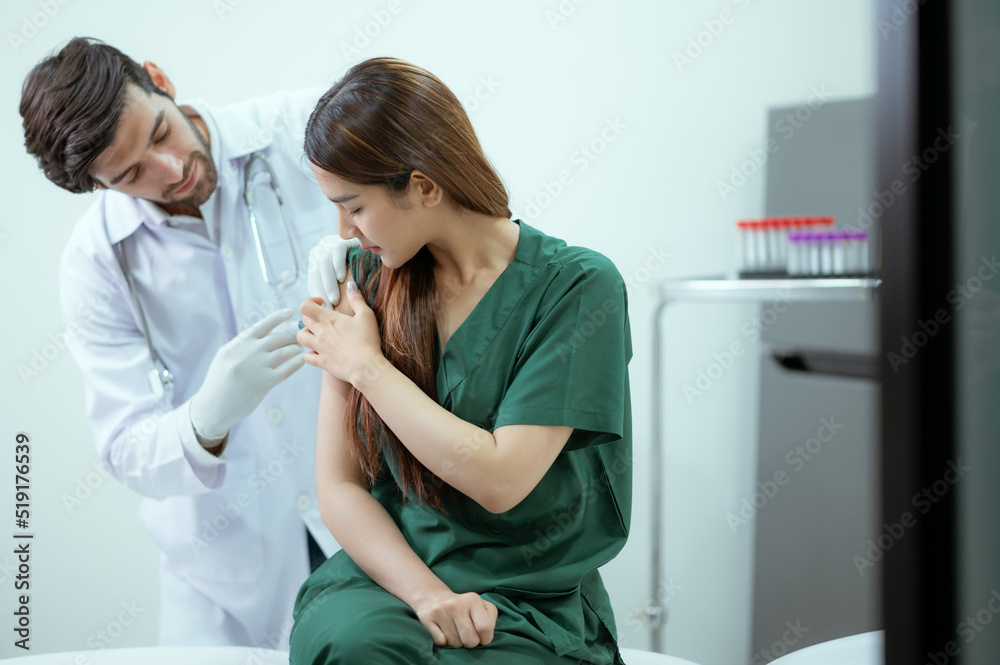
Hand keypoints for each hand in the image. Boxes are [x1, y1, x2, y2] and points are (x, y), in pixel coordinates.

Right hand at [190, 309, 303, 440]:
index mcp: (238, 344)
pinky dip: (296, 363)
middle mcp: (249, 353)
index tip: (290, 312)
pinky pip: (286, 370)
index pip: (262, 326)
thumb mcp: (226, 356)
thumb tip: (263, 334)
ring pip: (284, 353)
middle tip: (301, 334)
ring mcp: (258, 368)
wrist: (214, 406)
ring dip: (295, 349)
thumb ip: (242, 344)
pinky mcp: (265, 383)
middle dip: (292, 335)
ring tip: (300, 347)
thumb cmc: (220, 381)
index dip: (278, 317)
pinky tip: (301, 360)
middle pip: (278, 338)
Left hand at [298, 284, 385, 386]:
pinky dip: (311, 353)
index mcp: (328, 320)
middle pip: (304, 321)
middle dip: (312, 317)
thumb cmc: (368, 340)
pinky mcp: (322, 363)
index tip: (322, 302)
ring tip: (318, 334)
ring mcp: (319, 348)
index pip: (305, 306)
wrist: (366, 367)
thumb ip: (357, 299)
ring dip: (307, 334)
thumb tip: (351, 285)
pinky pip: (307, 357)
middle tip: (325, 319)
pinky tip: (319, 352)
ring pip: (301, 338)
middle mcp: (320, 333)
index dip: (310, 301)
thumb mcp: (366, 315)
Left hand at [307, 235, 360, 307]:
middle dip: (323, 291)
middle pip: (316, 271)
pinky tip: (342, 278)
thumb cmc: (357, 273)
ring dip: (329, 283)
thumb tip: (323, 306)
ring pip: (324, 263)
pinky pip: (337, 251)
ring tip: (336, 299)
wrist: (371, 247)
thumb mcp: (339, 281)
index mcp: (315, 260)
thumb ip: (331, 289)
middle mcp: (319, 249)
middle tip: (331, 306)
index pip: (313, 279)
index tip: (324, 310)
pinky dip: (338, 265)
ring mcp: (329, 242)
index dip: (317, 295)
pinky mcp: (341, 238)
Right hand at [414, 590, 497, 648]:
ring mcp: (440, 610)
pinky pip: (441, 642)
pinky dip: (444, 641)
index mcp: (472, 599)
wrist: (433, 596)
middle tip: (466, 634)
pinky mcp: (427, 618)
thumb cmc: (463, 606)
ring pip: (455, 643)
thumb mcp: (480, 606)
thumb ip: (488, 620)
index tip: (482, 636)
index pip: (485, 627)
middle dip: (470, 642)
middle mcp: (456, 604)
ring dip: (456, 641)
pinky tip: (443, 630)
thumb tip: (485, 637)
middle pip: (470, 640)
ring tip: (454, 630)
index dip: (486, 638)